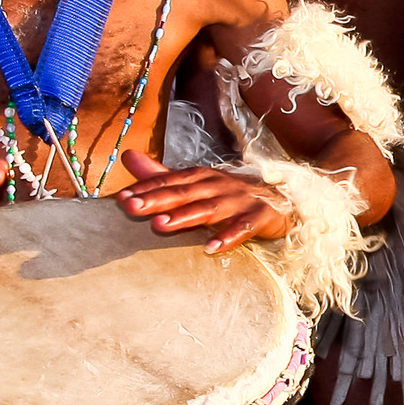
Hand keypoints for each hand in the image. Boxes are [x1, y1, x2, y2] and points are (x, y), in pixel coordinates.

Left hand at [116, 151, 291, 254]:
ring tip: (160, 225)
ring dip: (184, 217)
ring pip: (209, 209)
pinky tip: (211, 247)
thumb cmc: (230, 195)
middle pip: (183, 193)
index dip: (145, 188)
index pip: (169, 181)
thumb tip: (128, 156)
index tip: (121, 198)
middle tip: (131, 207)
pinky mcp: (259, 217)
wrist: (282, 199)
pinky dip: (228, 237)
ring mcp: (239, 201)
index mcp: (201, 177)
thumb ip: (161, 175)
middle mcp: (217, 186)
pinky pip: (242, 228)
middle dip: (157, 199)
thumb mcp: (195, 183)